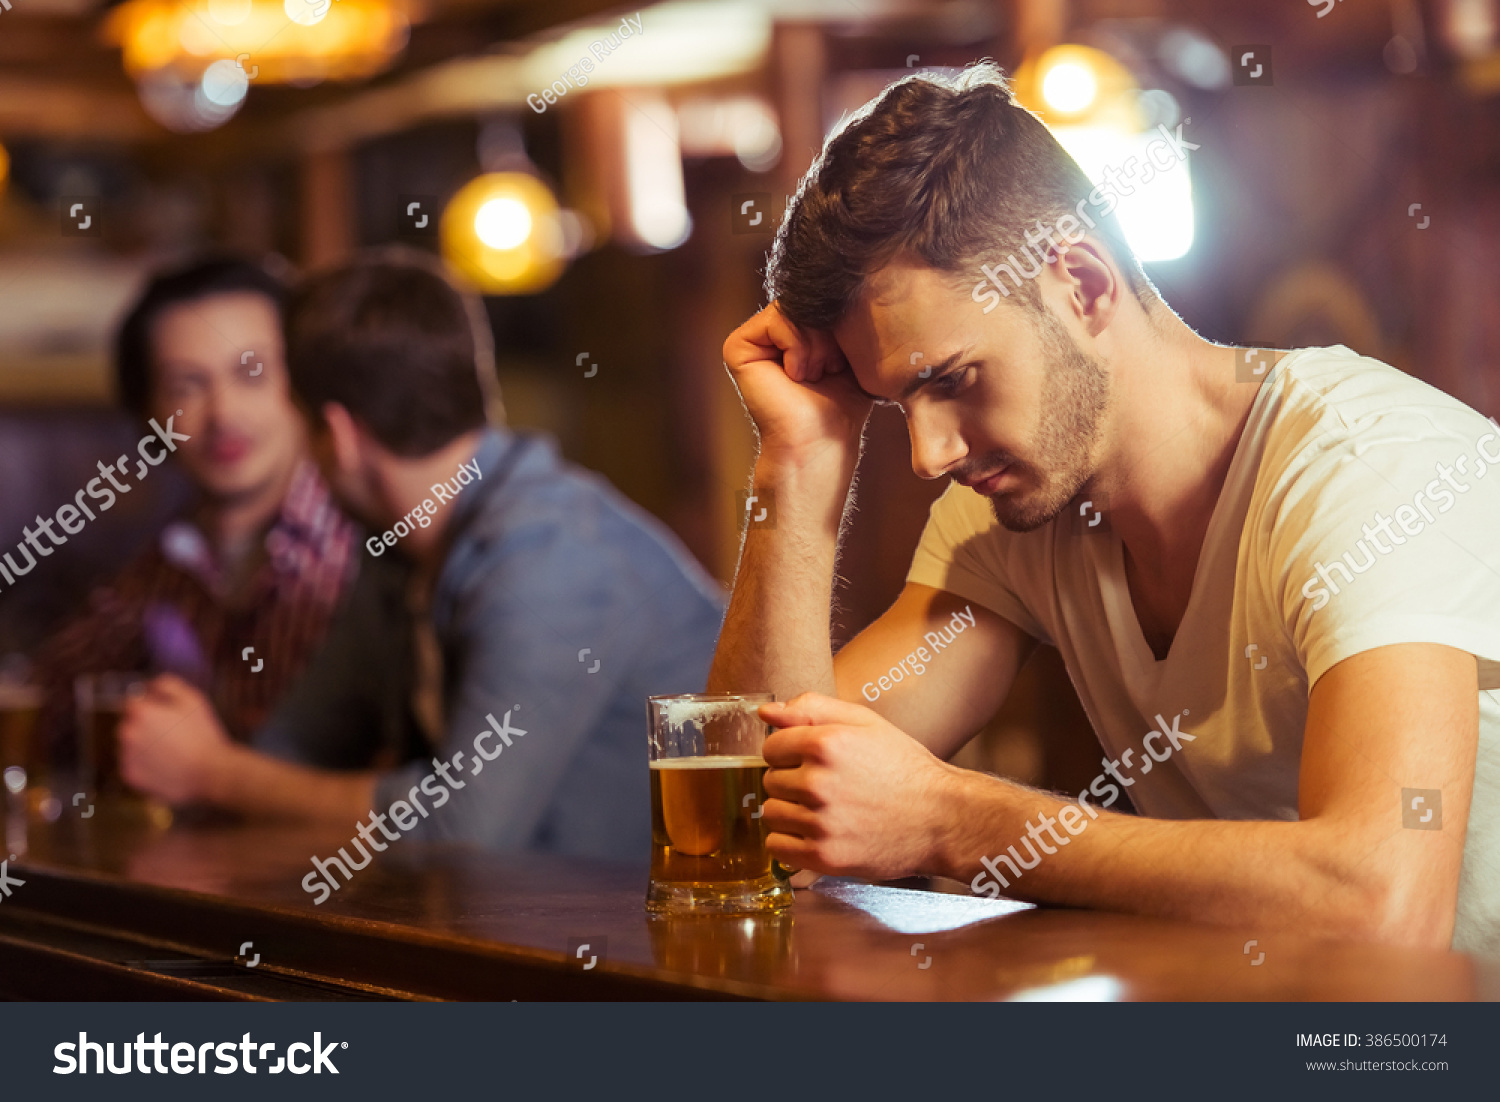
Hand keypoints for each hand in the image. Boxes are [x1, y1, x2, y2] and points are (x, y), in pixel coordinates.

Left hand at [117, 674, 235, 805]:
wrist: (208, 772)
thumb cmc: (203, 735)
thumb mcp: (193, 700)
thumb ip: (169, 685)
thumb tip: (151, 684)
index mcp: (140, 712)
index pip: (133, 704)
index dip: (151, 708)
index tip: (167, 717)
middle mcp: (127, 733)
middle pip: (129, 725)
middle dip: (145, 727)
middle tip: (171, 735)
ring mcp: (126, 756)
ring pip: (130, 746)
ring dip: (144, 746)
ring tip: (171, 752)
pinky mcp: (130, 775)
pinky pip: (133, 765)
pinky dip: (145, 765)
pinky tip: (166, 765)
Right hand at [722, 302, 872, 467]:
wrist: (822, 440)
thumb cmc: (842, 405)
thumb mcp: (852, 349)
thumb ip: (844, 315)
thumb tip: (848, 279)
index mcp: (792, 331)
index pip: (820, 298)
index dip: (842, 322)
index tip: (843, 361)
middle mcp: (769, 332)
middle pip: (807, 299)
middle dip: (830, 332)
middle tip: (830, 369)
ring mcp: (752, 338)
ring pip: (795, 308)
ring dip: (817, 342)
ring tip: (816, 374)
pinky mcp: (738, 346)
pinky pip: (779, 318)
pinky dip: (798, 346)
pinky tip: (797, 374)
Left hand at [758, 693, 955, 880]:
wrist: (942, 818)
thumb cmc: (905, 769)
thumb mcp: (865, 723)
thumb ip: (812, 709)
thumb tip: (766, 712)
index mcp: (826, 743)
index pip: (771, 747)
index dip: (789, 753)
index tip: (810, 762)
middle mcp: (819, 782)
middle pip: (770, 781)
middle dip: (791, 782)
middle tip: (825, 787)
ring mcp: (820, 822)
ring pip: (771, 813)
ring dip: (790, 812)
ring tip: (823, 811)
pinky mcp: (824, 856)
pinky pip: (776, 846)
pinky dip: (790, 842)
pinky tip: (816, 833)